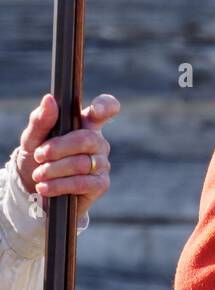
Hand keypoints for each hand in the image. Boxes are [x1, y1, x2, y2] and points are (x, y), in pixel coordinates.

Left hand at [16, 92, 120, 216]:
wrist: (32, 190)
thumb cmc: (37, 158)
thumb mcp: (32, 138)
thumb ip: (41, 120)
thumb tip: (49, 99)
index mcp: (86, 123)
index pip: (106, 107)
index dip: (105, 106)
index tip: (96, 111)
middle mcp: (98, 142)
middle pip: (86, 139)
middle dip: (59, 148)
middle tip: (39, 156)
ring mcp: (101, 163)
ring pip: (82, 163)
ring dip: (54, 169)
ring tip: (37, 174)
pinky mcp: (100, 184)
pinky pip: (83, 183)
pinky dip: (60, 185)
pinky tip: (44, 187)